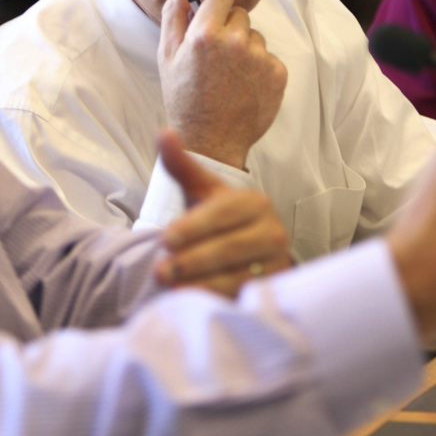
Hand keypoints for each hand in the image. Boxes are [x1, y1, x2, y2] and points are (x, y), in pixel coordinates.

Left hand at [153, 129, 291, 296]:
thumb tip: (163, 133)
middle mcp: (272, 231)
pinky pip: (243, 295)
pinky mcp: (273, 288)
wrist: (255, 253)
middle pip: (228, 248)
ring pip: (235, 275)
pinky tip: (194, 302)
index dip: (192, 227)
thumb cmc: (222, 220)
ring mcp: (276, 262)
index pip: (221, 214)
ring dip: (200, 283)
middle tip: (159, 272)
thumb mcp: (203, 192)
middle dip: (191, 261)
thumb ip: (182, 166)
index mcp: (254, 202)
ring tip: (171, 287)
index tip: (164, 240)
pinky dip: (217, 299)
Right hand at [158, 0, 286, 168]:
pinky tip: (244, 86)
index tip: (222, 0)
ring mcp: (259, 58)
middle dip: (230, 27)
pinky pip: (269, 57)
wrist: (210, 141)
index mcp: (205, 33)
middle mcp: (235, 41)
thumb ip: (175, 14)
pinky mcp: (277, 74)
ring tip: (230, 75)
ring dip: (245, 49)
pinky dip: (260, 68)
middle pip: (240, 14)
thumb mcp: (168, 55)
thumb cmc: (184, 98)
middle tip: (217, 56)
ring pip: (256, 37)